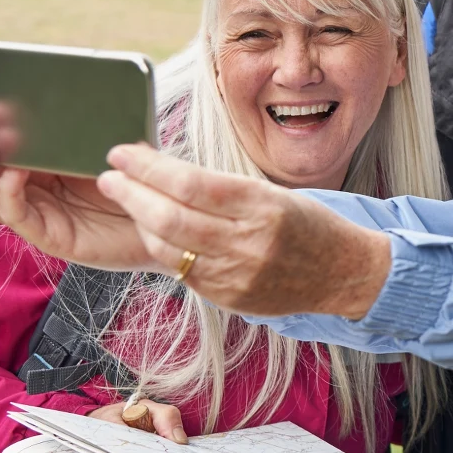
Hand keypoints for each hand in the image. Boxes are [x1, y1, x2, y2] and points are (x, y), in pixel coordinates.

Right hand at [0, 91, 149, 267]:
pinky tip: (15, 174)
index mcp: (43, 161)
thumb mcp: (118, 148)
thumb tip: (91, 89)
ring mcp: (37, 210)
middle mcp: (32, 186)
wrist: (167, 226)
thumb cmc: (141, 184)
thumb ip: (100, 127)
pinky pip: (16, 214)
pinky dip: (10, 193)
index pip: (1, 139)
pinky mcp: (48, 234)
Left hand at [97, 144, 391, 316]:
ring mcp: (238, 275)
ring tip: (125, 202)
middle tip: (108, 177)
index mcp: (264, 206)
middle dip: (131, 194)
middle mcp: (251, 242)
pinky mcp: (230, 299)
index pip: (192, 183)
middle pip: (172, 217)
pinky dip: (162, 248)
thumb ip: (222, 188)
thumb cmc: (309, 225)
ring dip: (138, 223)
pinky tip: (153, 232)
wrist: (344, 273)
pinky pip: (182, 272)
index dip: (149, 167)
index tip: (123, 153)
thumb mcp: (273, 194)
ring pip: (169, 248)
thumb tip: (164, 171)